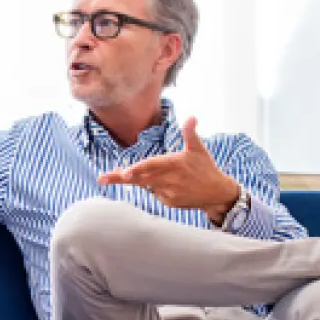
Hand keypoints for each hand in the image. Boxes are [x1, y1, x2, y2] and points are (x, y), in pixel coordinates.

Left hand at [97, 116, 239, 223]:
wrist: (217, 193)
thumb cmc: (206, 168)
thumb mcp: (198, 149)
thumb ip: (190, 133)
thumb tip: (191, 117)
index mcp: (175, 164)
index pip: (153, 166)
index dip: (138, 169)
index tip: (125, 173)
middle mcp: (170, 179)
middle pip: (140, 178)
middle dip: (120, 178)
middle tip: (102, 178)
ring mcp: (169, 192)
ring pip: (145, 185)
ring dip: (132, 180)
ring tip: (114, 175)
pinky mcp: (169, 202)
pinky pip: (155, 193)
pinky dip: (152, 187)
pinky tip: (161, 182)